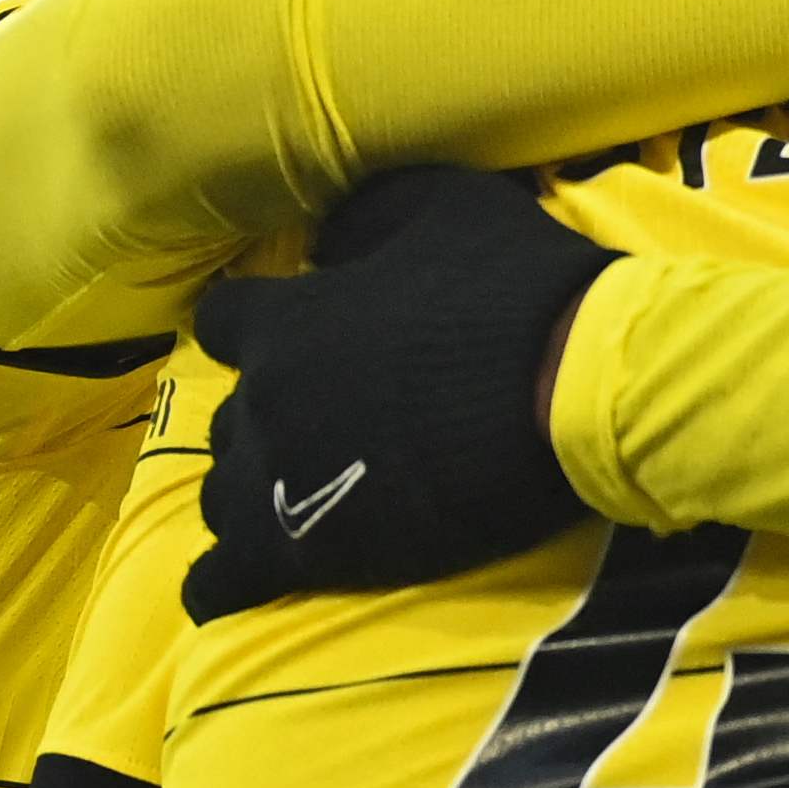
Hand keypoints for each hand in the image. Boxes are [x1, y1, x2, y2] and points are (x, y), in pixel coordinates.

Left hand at [186, 167, 613, 618]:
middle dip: (270, 415)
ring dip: (255, 490)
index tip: (294, 331)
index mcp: (285, 320)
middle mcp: (262, 400)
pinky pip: (220, 580)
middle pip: (229, 415)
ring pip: (222, 494)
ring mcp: (272, 482)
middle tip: (331, 418)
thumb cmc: (512, 290)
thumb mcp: (449, 205)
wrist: (568, 388)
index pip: (224, 320)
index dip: (257, 324)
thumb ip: (371, 214)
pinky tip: (238, 581)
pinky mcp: (298, 553)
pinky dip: (223, 581)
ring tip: (306, 495)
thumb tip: (327, 237)